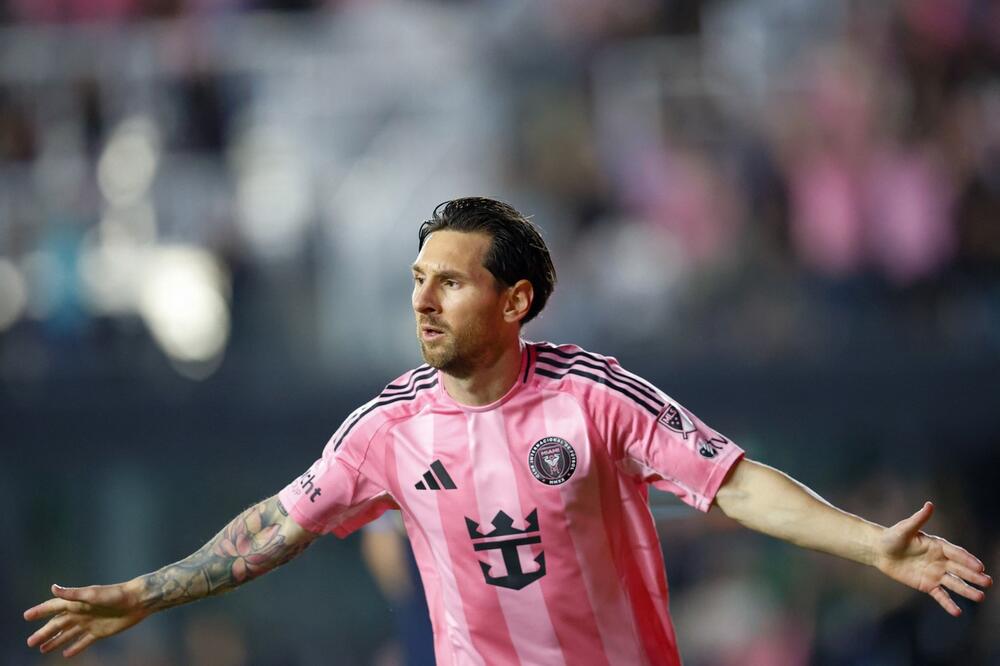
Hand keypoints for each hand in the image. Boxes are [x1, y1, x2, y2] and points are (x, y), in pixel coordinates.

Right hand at [24, 581, 149, 657]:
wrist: (137, 601)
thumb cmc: (115, 595)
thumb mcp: (92, 594)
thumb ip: (72, 594)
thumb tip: (53, 588)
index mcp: (77, 603)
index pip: (54, 607)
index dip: (40, 611)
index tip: (26, 616)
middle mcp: (81, 613)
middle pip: (58, 625)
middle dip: (44, 633)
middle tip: (30, 642)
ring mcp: (90, 623)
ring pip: (68, 634)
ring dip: (55, 642)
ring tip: (42, 650)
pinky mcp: (99, 632)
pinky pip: (84, 642)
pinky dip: (75, 648)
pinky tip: (66, 654)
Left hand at [875, 501, 991, 615]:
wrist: (879, 551)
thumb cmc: (893, 537)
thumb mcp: (905, 528)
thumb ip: (918, 519)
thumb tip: (929, 505)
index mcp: (938, 546)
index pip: (957, 553)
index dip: (968, 560)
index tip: (980, 567)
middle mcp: (940, 560)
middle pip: (960, 569)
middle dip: (974, 576)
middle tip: (988, 582)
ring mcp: (935, 574)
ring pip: (954, 583)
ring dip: (967, 590)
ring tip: (980, 597)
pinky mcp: (927, 585)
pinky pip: (940, 595)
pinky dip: (948, 603)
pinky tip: (957, 611)